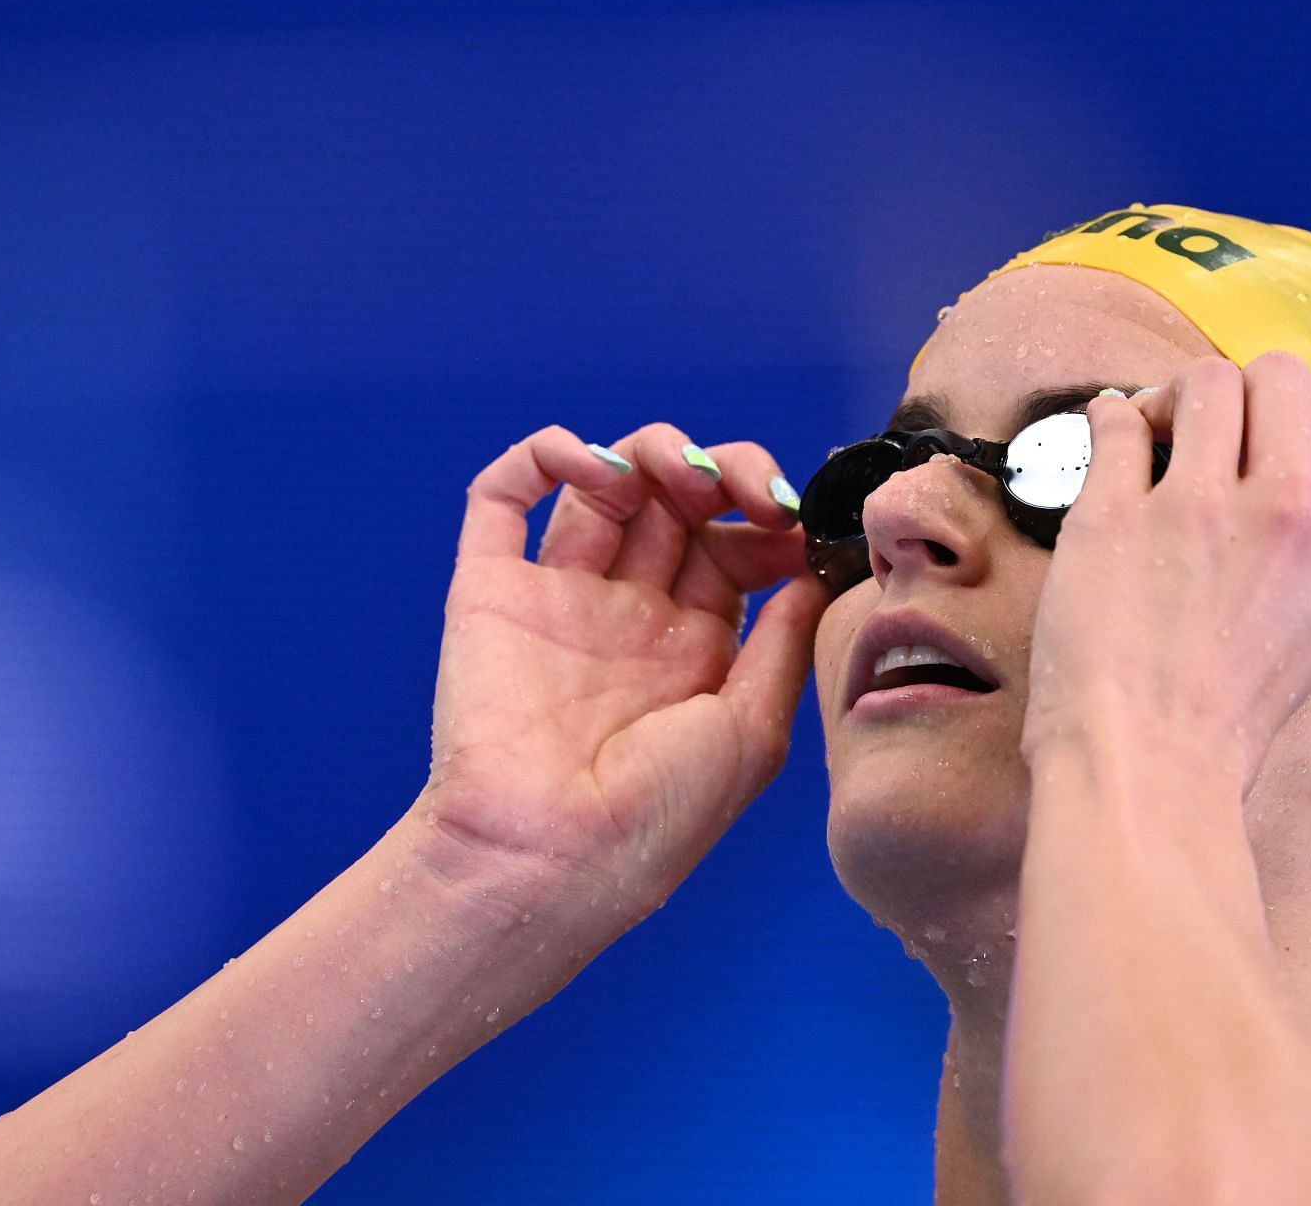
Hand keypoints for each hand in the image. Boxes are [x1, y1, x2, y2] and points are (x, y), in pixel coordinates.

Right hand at [412, 421, 827, 923]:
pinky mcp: (492, 591)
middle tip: (735, 486)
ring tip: (672, 472)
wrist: (550, 858)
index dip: (764, 515)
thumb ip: (784, 642)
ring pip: (605, 486)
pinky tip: (589, 462)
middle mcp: (629, 615)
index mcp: (694, 649)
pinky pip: (505, 499)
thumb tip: (818, 570)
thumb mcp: (753, 730)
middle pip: (676, 504)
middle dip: (716, 472)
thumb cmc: (657, 818)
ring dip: (647, 451)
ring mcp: (561, 598)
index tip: (791, 514)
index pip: (734, 546)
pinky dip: (543, 455)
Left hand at [1019, 352, 1310, 796]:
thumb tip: (1271, 489)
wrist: (1148, 769)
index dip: (1280, 421)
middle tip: (1194, 432)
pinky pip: (1115, 421)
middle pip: (1278, 377)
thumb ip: (1309, 554)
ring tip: (1146, 438)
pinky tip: (1100, 440)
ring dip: (1170, 396)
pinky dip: (1106, 420)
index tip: (1244, 449)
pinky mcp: (1118, 515)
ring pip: (1202, 381)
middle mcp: (1287, 515)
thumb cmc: (1221, 723)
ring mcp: (1200, 509)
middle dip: (1234, 389)